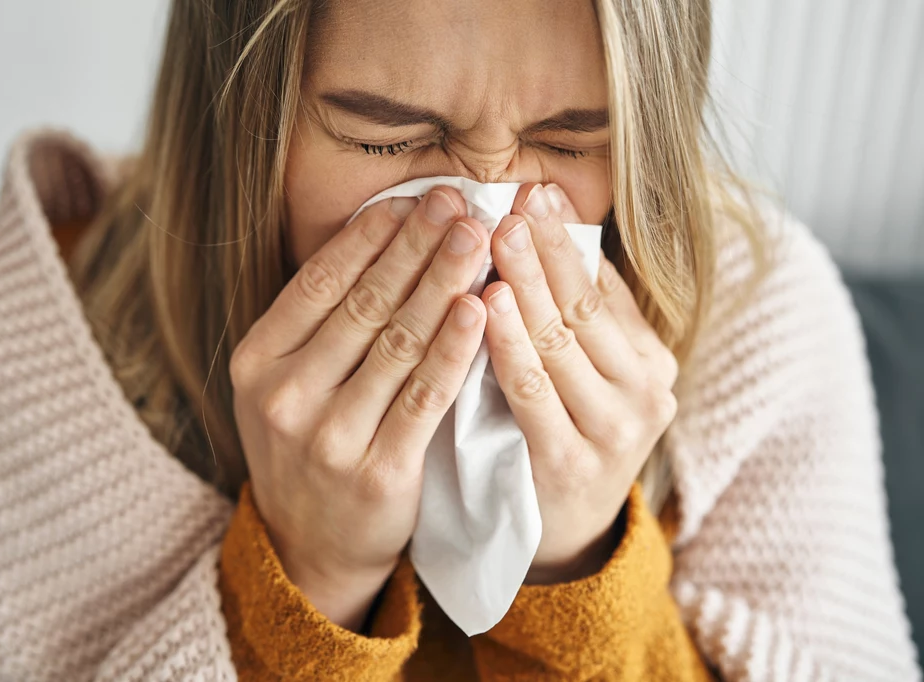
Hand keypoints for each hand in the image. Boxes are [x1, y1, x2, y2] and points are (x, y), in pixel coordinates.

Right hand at [230, 187, 491, 629]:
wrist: (312, 546)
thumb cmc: (310, 446)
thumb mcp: (286, 383)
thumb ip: (320, 323)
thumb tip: (383, 236)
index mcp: (256, 361)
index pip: (319, 283)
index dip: (370, 236)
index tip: (413, 199)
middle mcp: (283, 396)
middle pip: (362, 304)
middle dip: (415, 247)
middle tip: (458, 202)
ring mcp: (328, 437)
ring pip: (396, 343)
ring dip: (441, 283)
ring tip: (476, 238)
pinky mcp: (378, 473)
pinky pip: (424, 397)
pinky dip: (454, 349)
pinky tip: (477, 308)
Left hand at [482, 183, 678, 584]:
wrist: (561, 532)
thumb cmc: (563, 436)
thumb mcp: (583, 376)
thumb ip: (570, 317)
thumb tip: (539, 231)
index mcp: (649, 361)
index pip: (604, 287)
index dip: (568, 239)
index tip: (537, 193)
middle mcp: (644, 392)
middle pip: (586, 307)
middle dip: (547, 250)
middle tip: (514, 201)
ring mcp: (613, 431)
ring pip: (562, 343)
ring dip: (529, 285)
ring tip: (499, 236)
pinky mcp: (572, 465)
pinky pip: (534, 393)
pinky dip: (510, 345)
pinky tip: (487, 306)